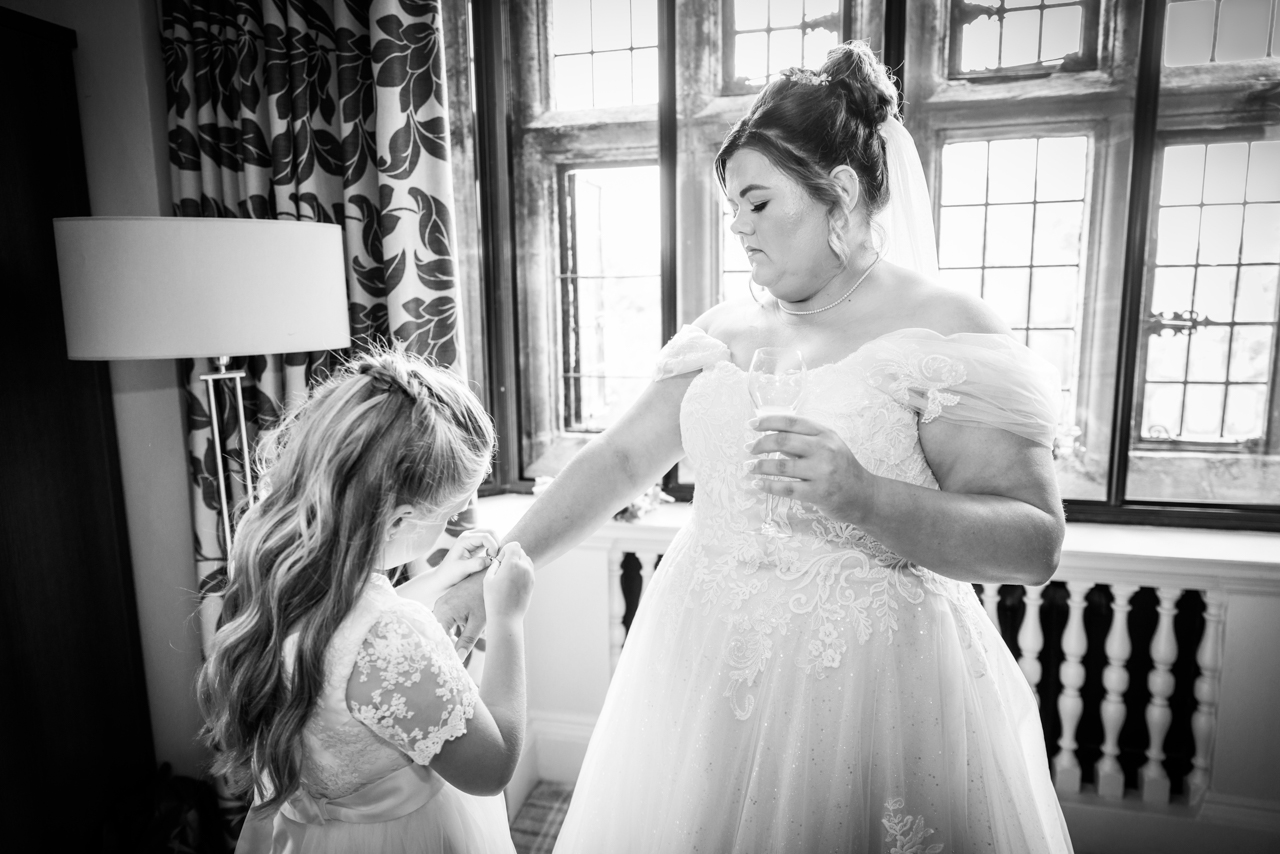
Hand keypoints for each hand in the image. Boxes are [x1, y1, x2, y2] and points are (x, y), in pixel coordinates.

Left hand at [397, 531, 496, 609]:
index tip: (493, 559)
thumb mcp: (461, 570)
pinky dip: (493, 547)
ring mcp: (472, 539)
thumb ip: (475, 564)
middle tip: (495, 558)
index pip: (486, 536)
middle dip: (496, 543)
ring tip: (493, 558)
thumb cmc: (449, 574)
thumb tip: (491, 560)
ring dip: (496, 545)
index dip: (493, 546)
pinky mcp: (476, 545)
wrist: (442, 579)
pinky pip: (489, 541)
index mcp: (464, 539)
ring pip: (491, 535)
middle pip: (490, 531)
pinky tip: (491, 558)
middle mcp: (469, 536)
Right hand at [434, 567, 486, 655]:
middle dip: (443, 645)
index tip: (447, 663)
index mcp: (444, 611)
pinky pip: (444, 619)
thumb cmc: (486, 597)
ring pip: (439, 626)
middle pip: (436, 632)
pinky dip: (449, 629)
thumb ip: (467, 641)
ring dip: (446, 638)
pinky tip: (456, 639)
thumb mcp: (478, 621)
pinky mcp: (447, 602)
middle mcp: (439, 606)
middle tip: (449, 661)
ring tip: (453, 652)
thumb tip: (458, 660)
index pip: (436, 637)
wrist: (491, 573)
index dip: (441, 651)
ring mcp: (442, 603)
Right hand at [483, 542, 535, 622]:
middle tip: (502, 568)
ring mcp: (530, 575)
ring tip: (507, 575)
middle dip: (511, 555)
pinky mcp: (533, 583)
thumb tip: (498, 560)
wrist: (506, 617)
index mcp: (512, 564)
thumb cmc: (493, 599)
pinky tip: (512, 582)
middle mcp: (524, 568)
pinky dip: (522, 571)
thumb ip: (494, 565)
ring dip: (518, 562)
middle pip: (521, 551)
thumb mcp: (488, 579)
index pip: (514, 545)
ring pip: (526, 560)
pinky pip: (528, 570)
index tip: (500, 561)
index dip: (505, 550)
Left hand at [745, 413, 876, 523]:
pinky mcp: (818, 493)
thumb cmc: (841, 469)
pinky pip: (786, 488)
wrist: (864, 496)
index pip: (791, 421)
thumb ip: (803, 441)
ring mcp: (822, 472)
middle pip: (783, 441)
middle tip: (748, 448)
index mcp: (825, 434)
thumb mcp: (828, 447)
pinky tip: (757, 484)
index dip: (768, 421)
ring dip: (760, 466)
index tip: (751, 424)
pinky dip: (768, 486)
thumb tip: (770, 437)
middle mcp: (825, 449)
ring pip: (781, 466)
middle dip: (760, 444)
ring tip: (749, 467)